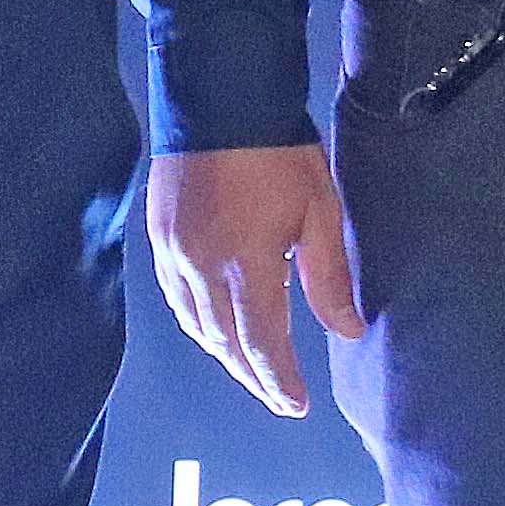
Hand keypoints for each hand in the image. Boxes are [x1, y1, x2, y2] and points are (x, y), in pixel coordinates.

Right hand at [150, 142, 360, 425]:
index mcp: (245, 268)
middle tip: (277, 397)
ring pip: (196, 325)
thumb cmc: (279, 155)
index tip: (295, 405)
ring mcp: (173, 256)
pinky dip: (197, 324)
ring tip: (250, 369)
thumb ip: (329, 278)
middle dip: (252, 375)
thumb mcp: (321, 213)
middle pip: (224, 343)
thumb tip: (347, 331)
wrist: (219, 100)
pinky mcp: (157, 239)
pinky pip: (176, 299)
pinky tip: (212, 327)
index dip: (278, 380)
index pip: (261, 344)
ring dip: (223, 354)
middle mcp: (201, 271)